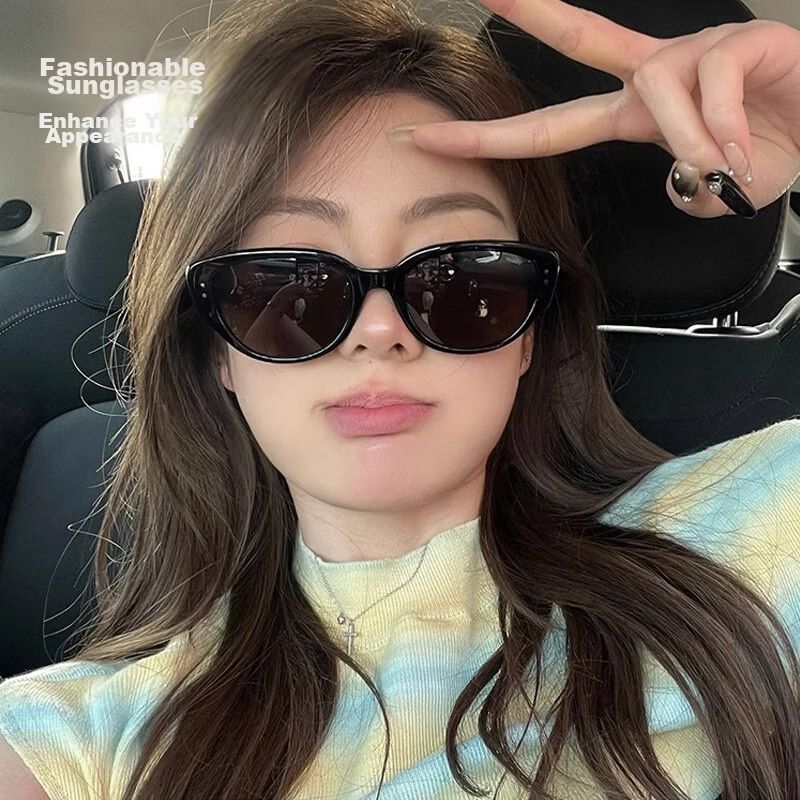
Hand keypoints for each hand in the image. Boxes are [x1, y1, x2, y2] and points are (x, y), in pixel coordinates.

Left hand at [388, 0, 799, 217]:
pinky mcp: (734, 42)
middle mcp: (652, 75)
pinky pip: (707, 86)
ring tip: (724, 166)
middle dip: (529, 10)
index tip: (433, 136)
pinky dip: (723, 127)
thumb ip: (681, 189)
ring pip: (657, 90)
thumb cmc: (770, 152)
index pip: (548, 124)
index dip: (491, 136)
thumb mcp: (712, 190)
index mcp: (631, 114)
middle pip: (578, 38)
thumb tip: (679, 178)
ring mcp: (690, 54)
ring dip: (691, 143)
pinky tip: (742, 143)